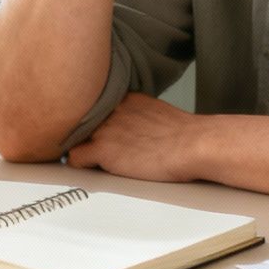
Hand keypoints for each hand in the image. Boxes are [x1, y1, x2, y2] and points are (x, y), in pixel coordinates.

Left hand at [65, 93, 219, 183]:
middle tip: (88, 147)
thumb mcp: (156, 113)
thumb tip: (133, 129)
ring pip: (74, 138)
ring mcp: (104, 129)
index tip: (97, 134)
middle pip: (81, 121)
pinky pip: (74, 158)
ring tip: (90, 160)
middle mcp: (110, 110)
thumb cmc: (185, 136)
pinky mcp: (103, 149)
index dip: (94, 123)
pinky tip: (91, 169)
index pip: (95, 108)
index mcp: (124, 99)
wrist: (194, 144)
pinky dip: (79, 165)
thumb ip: (136, 116)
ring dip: (80, 149)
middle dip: (84, 135)